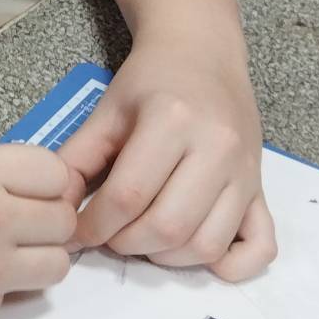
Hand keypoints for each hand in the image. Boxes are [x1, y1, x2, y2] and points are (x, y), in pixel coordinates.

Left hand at [55, 35, 275, 281]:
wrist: (203, 53)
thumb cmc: (150, 81)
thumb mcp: (106, 111)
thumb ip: (76, 159)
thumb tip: (55, 211)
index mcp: (172, 120)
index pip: (127, 195)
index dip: (94, 225)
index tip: (76, 232)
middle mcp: (217, 147)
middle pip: (167, 226)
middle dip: (126, 243)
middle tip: (108, 234)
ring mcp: (246, 172)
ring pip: (206, 244)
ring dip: (165, 256)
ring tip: (142, 238)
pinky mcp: (263, 189)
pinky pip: (260, 247)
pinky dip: (230, 265)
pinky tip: (195, 252)